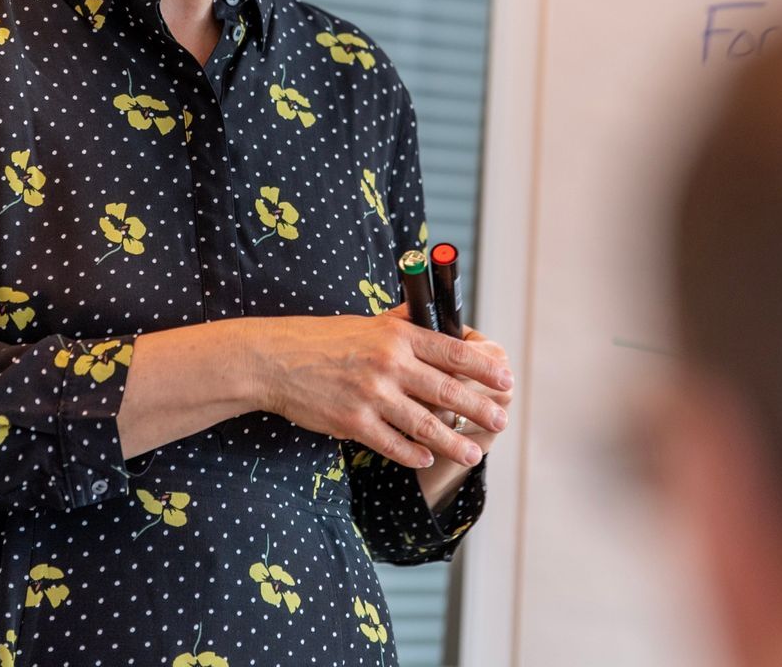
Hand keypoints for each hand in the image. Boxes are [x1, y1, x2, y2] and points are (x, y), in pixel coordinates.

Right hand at [252, 309, 513, 469]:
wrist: (276, 360)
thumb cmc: (323, 339)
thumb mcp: (368, 323)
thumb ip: (404, 326)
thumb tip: (438, 324)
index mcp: (398, 335)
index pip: (454, 352)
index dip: (486, 369)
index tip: (506, 380)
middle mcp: (389, 364)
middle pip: (448, 391)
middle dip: (480, 408)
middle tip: (501, 420)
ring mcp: (372, 395)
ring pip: (425, 424)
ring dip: (454, 442)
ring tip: (474, 454)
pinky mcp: (353, 422)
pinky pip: (392, 444)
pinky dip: (413, 453)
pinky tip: (428, 459)